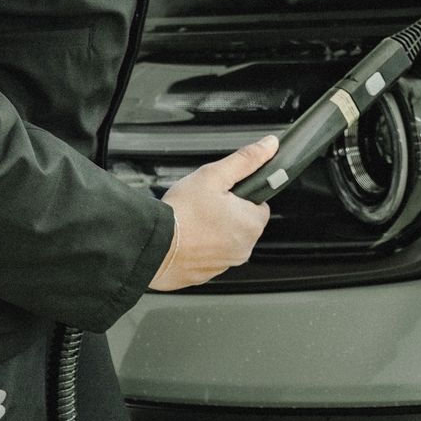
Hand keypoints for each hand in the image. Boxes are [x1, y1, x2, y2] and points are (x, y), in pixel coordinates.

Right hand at [149, 135, 275, 290]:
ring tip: (192, 221)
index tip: (224, 193)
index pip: (259, 204)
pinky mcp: (205, 275)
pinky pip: (209, 256)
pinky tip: (185, 238)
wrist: (151, 246)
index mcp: (251, 224)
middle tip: (203, 205)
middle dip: (227, 212)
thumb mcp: (214, 175)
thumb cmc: (181, 214)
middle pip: (242, 222)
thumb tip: (269, 146)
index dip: (241, 195)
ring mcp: (224, 264)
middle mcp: (243, 249)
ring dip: (213, 230)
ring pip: (225, 240)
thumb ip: (245, 159)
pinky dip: (200, 247)